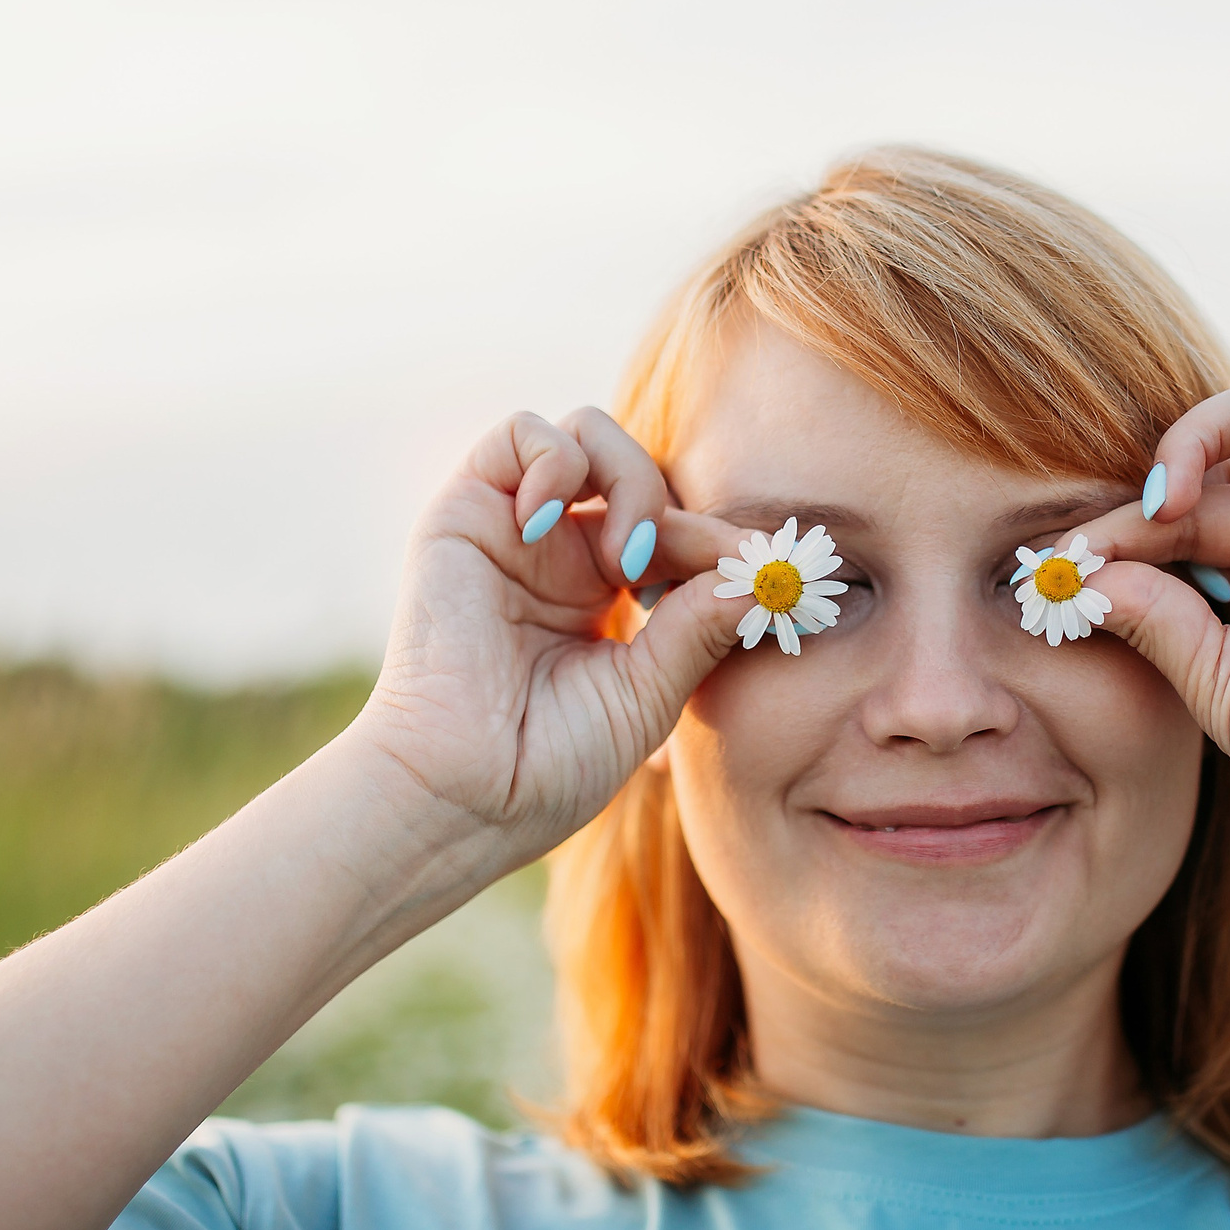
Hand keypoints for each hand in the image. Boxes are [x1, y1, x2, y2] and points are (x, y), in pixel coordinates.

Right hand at [343, 408, 747, 888]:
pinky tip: (552, 524)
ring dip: (630, 481)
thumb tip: (764, 576)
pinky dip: (554, 459)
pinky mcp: (465, 511)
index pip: (682, 534)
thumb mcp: (648, 694)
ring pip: (591, 435)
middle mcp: (563, 554)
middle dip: (681, 520)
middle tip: (685, 580)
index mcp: (608, 596)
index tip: (767, 576)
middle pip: (646, 478)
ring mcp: (517, 530)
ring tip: (623, 561)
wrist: (462, 796)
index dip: (725, 546)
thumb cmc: (548, 767)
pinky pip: (521, 432)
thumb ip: (700, 628)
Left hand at [1089, 380, 1229, 861]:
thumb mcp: (1209, 674)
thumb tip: (1078, 570)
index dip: (1116, 532)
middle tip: (1098, 546)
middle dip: (1142, 496)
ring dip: (1197, 438)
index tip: (1060, 569)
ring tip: (1170, 504)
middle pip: (1205, 463)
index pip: (1175, 518)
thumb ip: (1151, 615)